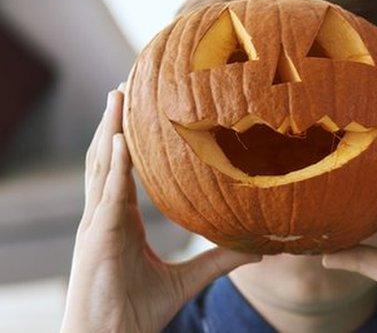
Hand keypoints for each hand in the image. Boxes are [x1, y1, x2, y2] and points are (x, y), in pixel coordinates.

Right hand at [61, 88, 261, 332]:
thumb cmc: (136, 312)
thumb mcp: (187, 279)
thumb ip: (220, 260)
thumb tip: (261, 251)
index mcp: (120, 219)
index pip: (121, 170)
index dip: (125, 139)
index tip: (135, 106)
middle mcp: (104, 216)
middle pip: (106, 159)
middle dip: (112, 123)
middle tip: (122, 85)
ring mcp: (97, 225)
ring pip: (102, 168)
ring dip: (109, 131)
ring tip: (117, 96)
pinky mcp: (99, 239)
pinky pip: (109, 197)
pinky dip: (115, 167)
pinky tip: (121, 141)